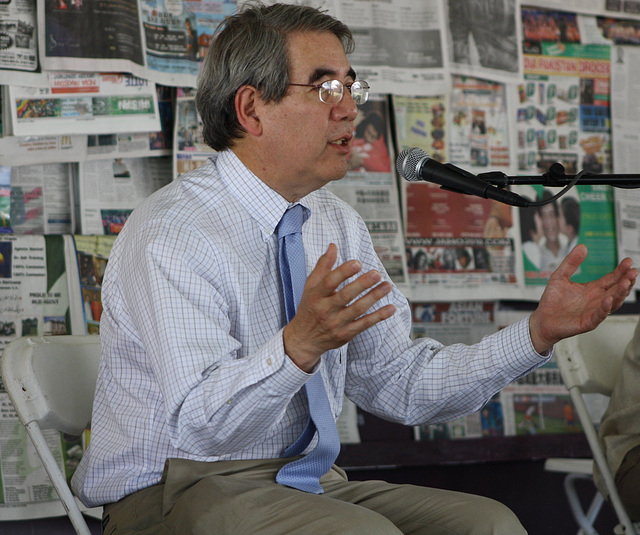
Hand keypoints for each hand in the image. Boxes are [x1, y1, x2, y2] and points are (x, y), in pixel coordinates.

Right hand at [283, 243, 395, 371]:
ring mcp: (336, 323)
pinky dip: (379, 316)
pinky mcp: (346, 334)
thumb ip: (323, 266)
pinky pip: (364, 324)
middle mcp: (325, 310)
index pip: (329, 282)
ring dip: (374, 297)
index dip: (343, 272)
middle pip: (345, 295)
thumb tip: (333, 246)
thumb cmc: (309, 308)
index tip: (357, 263)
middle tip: (377, 274)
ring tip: (387, 286)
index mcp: (316, 295)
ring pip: (358, 309)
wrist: (304, 340)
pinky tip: (391, 308)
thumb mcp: (311, 287)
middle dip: (362, 284)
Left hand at [529, 244, 636, 353]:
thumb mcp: (560, 276)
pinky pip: (599, 315)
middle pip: (616, 289)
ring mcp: (594, 311)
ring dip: (620, 293)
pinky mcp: (588, 321)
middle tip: (633, 271)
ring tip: (625, 283)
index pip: (611, 278)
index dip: (620, 271)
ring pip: (613, 302)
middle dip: (626, 280)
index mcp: (593, 289)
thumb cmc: (552, 300)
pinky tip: (608, 299)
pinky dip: (605, 308)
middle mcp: (597, 299)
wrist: (542, 319)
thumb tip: (582, 246)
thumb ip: (571, 262)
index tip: (628, 261)